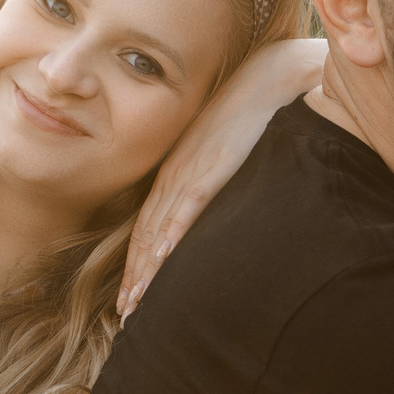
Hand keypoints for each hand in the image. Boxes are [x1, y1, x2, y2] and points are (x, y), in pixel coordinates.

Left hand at [117, 38, 327, 317]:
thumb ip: (215, 183)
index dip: (137, 265)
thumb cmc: (250, 116)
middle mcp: (176, 177)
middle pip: (146, 236)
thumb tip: (216, 212)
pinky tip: (163, 257)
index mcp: (177, 174)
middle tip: (124, 314)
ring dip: (146, 269)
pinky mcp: (213, 167)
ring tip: (135, 303)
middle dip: (135, 278)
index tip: (130, 298)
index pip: (149, 227)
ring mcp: (192, 172)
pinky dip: (173, 232)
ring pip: (161, 229)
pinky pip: (189, 205)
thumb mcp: (224, 155)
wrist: (268, 79)